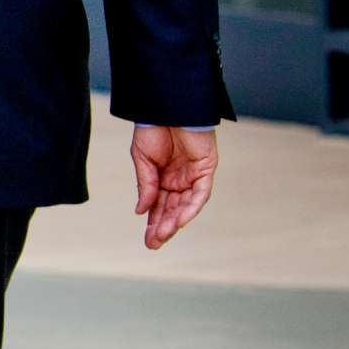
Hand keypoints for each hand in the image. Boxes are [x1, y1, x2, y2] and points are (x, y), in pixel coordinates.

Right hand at [131, 125, 217, 250]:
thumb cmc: (153, 127)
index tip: (148, 240)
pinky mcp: (206, 167)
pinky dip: (191, 207)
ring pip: (186, 204)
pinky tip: (179, 220)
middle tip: (154, 244)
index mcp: (163, 177)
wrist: (167, 105)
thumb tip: (141, 211)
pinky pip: (201, 192)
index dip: (153, 222)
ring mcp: (194, 174)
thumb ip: (146, 185)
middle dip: (163, 227)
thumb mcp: (142, 160)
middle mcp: (180, 179)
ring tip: (163, 235)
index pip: (159, 206)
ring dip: (175, 220)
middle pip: (173, 208)